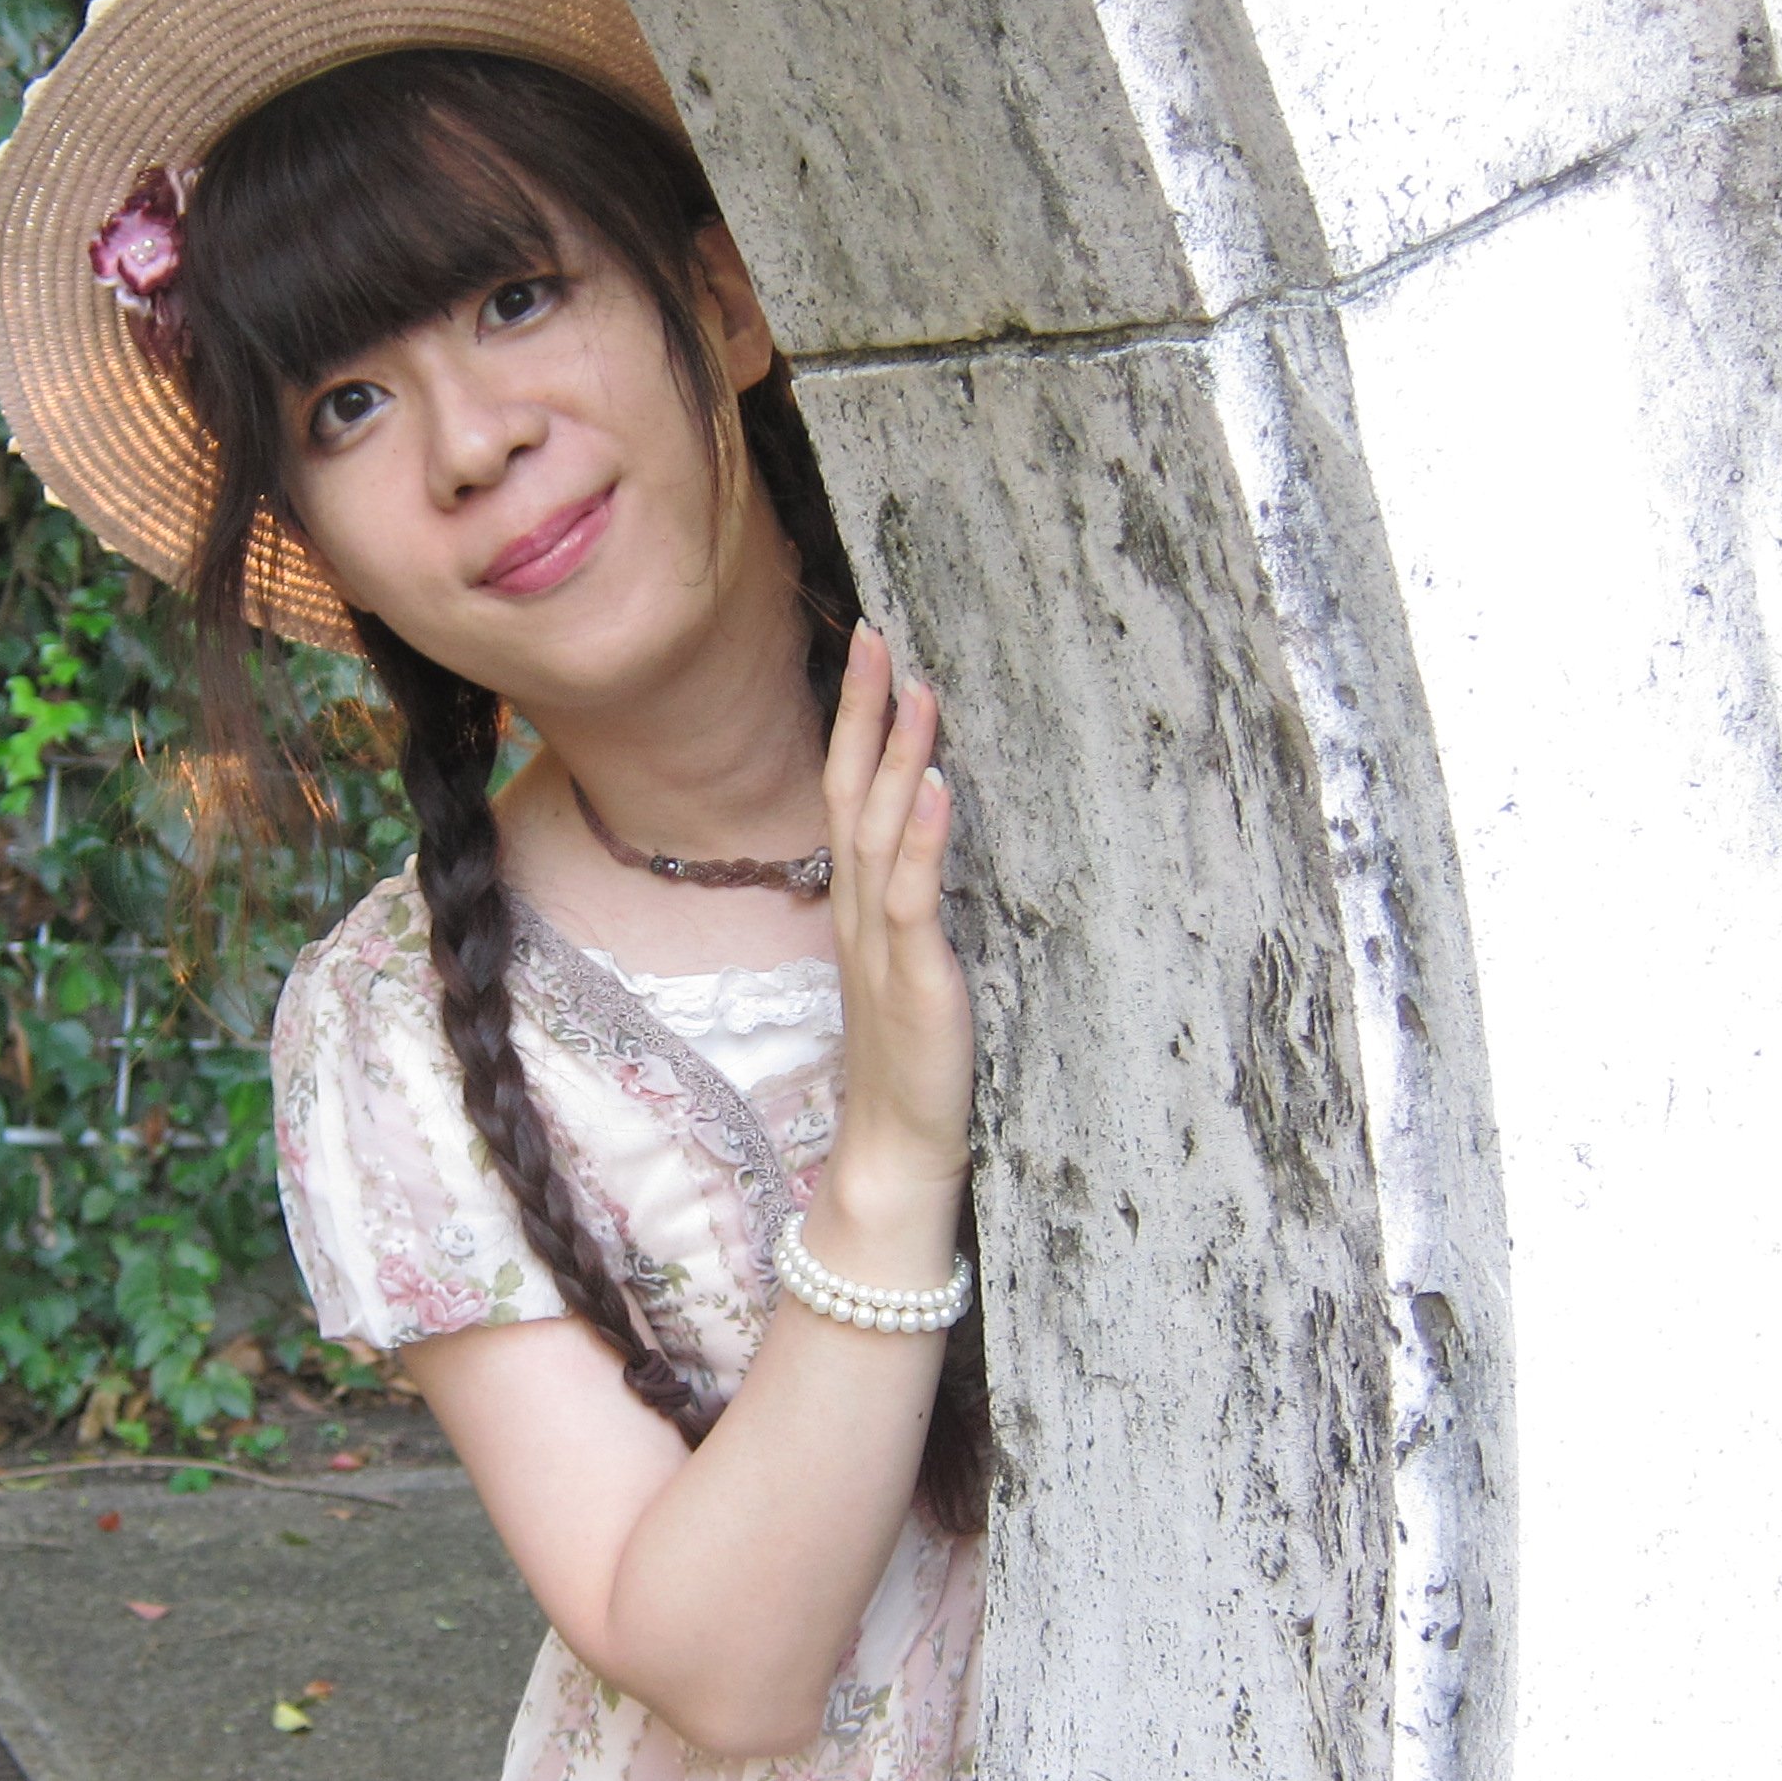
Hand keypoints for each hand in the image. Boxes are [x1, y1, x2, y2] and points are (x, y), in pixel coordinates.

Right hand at [816, 624, 973, 1229]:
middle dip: (865, 713)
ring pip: (879, 831)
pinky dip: (921, 840)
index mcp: (858, 902)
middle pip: (850, 792)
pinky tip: (935, 789)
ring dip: (897, 758)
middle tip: (877, 635)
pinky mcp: (913, 977)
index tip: (871, 652)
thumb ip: (907, 897)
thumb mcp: (904, 961)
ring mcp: (881, 942)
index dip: (856, 722)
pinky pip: (912, 897)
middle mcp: (859, 910)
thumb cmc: (910, 1057)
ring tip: (916, 691)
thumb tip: (925, 832)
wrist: (898, 1146)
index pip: (846, 793)